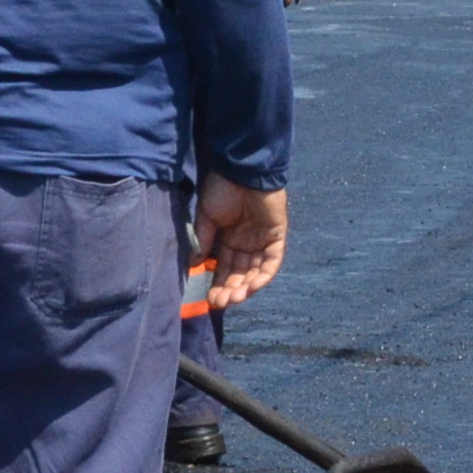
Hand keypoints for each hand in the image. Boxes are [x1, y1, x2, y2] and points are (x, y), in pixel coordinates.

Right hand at [192, 174, 288, 311]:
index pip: (224, 267)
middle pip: (240, 273)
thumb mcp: (206, 217)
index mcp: (229, 238)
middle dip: (230, 289)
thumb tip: (195, 264)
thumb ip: (203, 241)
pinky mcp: (277, 235)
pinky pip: (272, 260)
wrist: (241, 169)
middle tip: (220, 303)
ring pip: (255, 270)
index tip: (208, 299)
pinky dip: (263, 275)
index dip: (217, 283)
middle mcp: (246, 242)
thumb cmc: (221, 189)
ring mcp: (263, 239)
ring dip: (245, 287)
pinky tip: (251, 288)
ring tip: (233, 300)